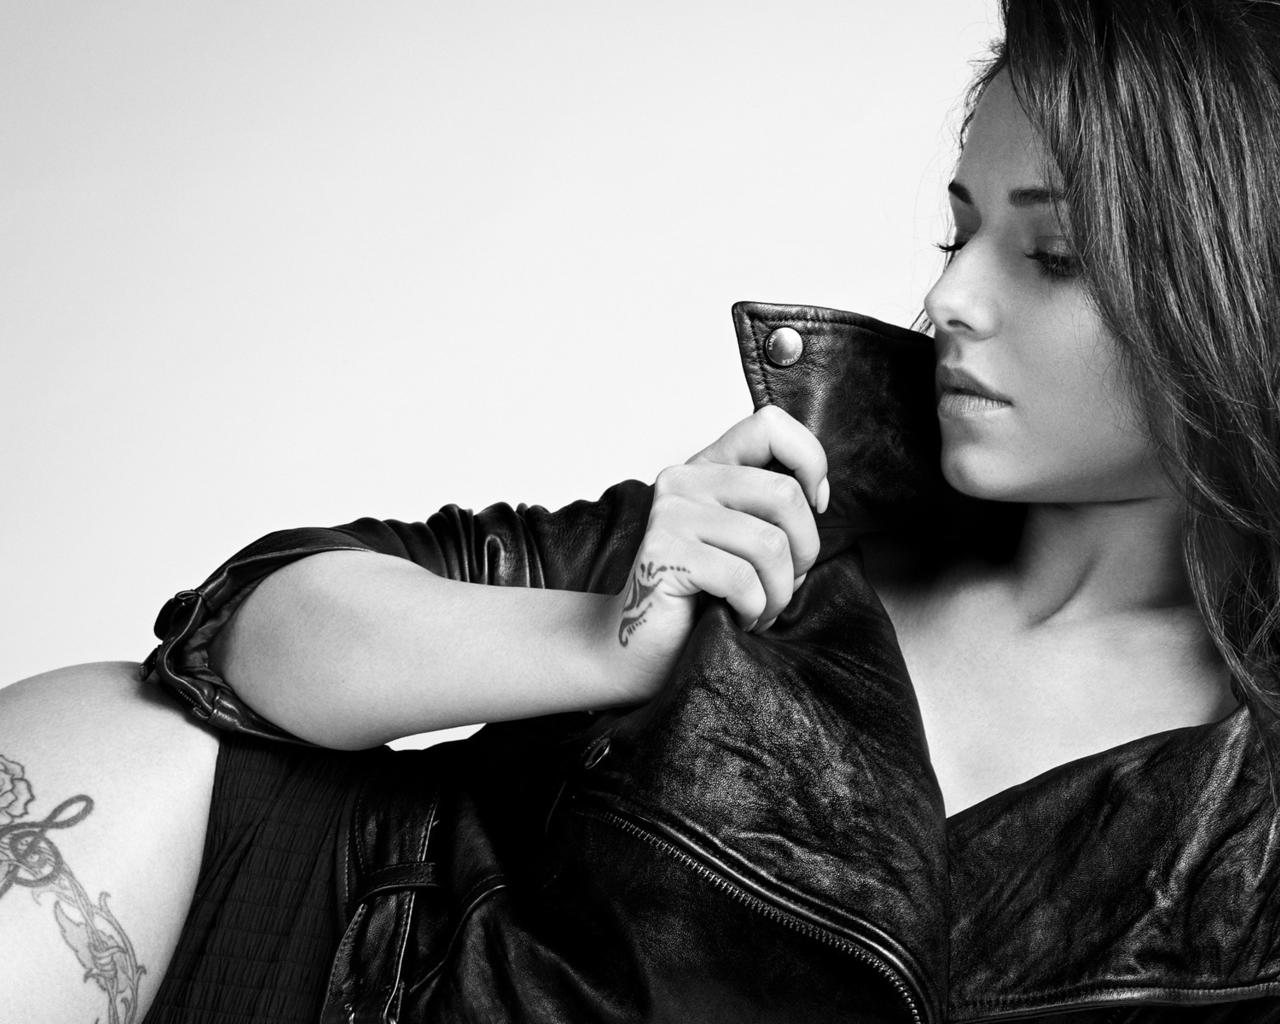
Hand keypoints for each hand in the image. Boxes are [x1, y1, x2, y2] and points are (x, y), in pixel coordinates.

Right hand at [601, 405, 828, 702]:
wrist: (635, 650)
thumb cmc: (699, 598)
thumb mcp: (743, 540)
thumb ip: (772, 508)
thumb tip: (818, 496)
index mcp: (708, 466)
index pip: (770, 424)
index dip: (809, 462)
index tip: (814, 505)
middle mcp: (685, 481)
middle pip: (784, 493)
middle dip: (804, 552)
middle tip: (784, 584)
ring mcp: (670, 515)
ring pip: (771, 544)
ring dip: (779, 593)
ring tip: (760, 610)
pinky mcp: (664, 554)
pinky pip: (742, 579)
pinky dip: (755, 610)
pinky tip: (738, 619)